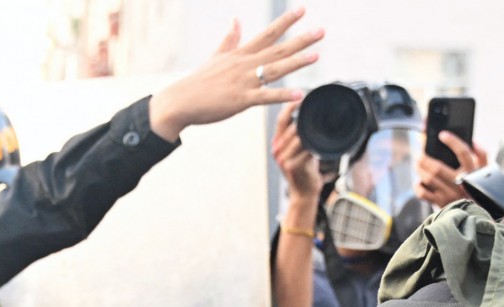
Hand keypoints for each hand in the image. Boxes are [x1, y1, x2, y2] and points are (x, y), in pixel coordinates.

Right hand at [148, 8, 321, 142]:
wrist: (181, 101)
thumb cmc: (199, 81)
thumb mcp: (217, 56)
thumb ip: (230, 38)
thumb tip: (236, 19)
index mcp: (241, 54)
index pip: (268, 33)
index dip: (286, 21)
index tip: (303, 10)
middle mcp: (245, 64)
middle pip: (278, 48)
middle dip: (301, 40)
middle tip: (321, 31)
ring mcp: (244, 81)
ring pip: (275, 69)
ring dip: (297, 62)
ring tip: (317, 55)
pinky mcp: (241, 100)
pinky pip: (266, 96)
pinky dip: (283, 96)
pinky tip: (299, 94)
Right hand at [272, 101, 323, 205]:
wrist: (304, 193)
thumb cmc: (305, 170)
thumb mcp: (300, 150)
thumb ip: (302, 136)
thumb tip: (313, 118)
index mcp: (278, 143)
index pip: (281, 120)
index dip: (290, 106)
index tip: (302, 97)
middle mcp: (277, 150)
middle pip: (291, 127)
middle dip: (304, 117)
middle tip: (317, 109)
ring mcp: (283, 159)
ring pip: (298, 137)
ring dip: (310, 131)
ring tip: (320, 126)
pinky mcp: (291, 166)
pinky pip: (305, 150)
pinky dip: (314, 146)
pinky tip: (320, 144)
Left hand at [414, 132, 487, 207]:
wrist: (476, 214)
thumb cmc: (479, 189)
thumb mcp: (486, 172)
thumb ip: (482, 156)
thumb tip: (474, 142)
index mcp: (473, 173)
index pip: (463, 153)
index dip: (452, 141)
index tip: (443, 134)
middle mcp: (461, 184)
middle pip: (438, 168)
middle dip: (425, 158)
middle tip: (419, 152)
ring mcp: (450, 195)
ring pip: (429, 179)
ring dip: (420, 169)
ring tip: (417, 163)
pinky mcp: (441, 204)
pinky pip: (424, 194)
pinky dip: (418, 186)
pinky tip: (419, 180)